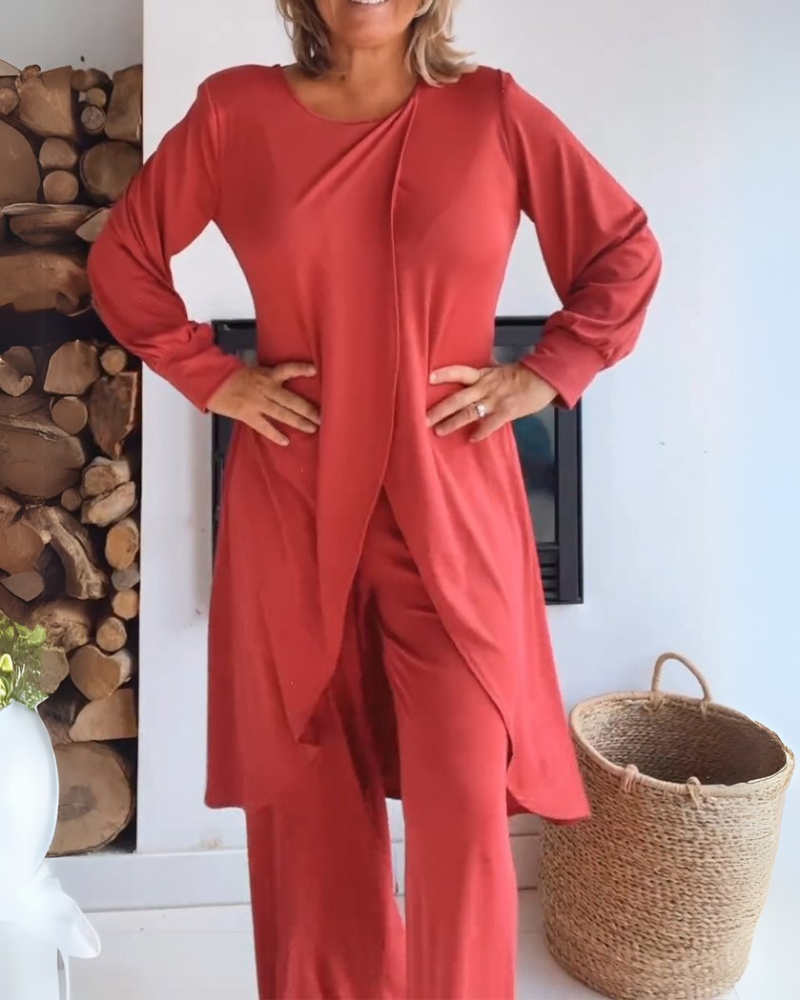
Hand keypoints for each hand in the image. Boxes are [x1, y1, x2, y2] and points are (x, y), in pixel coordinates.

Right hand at [207, 362, 320, 445]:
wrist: (210, 381)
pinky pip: (264, 426)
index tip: (315, 370)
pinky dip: (275, 434)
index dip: (301, 369)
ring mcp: (257, 402)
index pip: (287, 369)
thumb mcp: (252, 371)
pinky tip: (286, 441)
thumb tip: (282, 384)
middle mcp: (265, 388)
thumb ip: (268, 378)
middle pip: (291, 399)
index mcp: (266, 375)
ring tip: (312, 428)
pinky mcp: (247, 414)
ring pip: (282, 413)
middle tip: (322, 416)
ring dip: (298, 422)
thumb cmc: (230, 376)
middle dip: (308, 409)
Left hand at [426, 363, 556, 441]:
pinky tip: (472, 438)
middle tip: (423, 419)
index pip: (459, 372)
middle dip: (439, 409)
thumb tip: (470, 374)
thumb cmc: (521, 375)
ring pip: (469, 412)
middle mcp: (485, 386)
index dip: (444, 374)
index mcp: (483, 375)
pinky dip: (481, 432)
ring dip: (452, 422)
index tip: (428, 379)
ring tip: (438, 431)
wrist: (544, 378)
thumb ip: (483, 374)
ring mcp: (495, 399)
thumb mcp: (499, 370)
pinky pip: (490, 423)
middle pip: (457, 398)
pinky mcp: (507, 411)